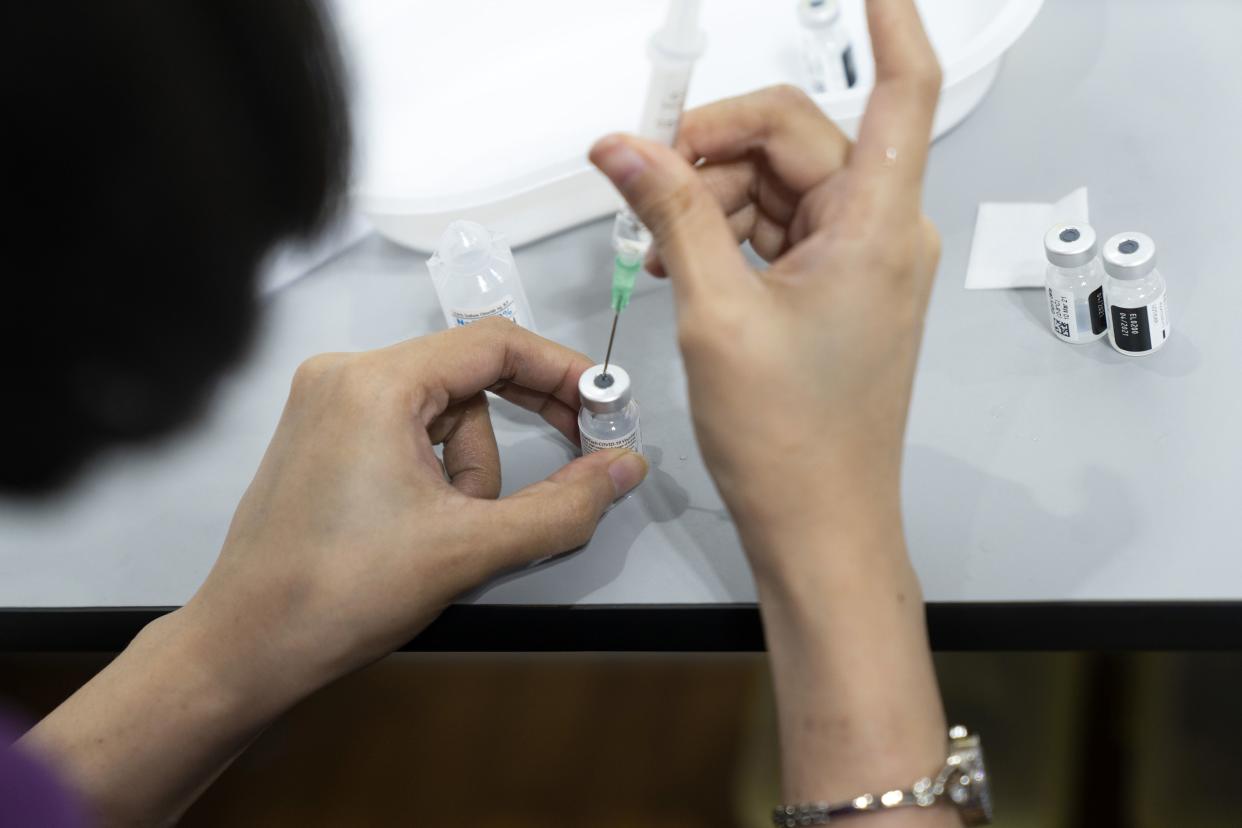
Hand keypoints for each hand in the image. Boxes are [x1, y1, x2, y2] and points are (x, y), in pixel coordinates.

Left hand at [187, 319, 647, 701]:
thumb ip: (562, 505)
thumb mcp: (471, 547)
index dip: (562, 370)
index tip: (608, 405)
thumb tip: (626, 468)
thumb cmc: (346, 592)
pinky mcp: (321, 437)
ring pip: (441, 413)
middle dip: (520, 423)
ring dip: (470, 467)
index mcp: (376, 382)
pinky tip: (425, 526)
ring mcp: (326, 404)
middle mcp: (344, 375)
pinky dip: (437, 471)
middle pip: (469, 376)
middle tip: (577, 453)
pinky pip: (407, 431)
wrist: (247, 649)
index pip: (493, 343)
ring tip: (454, 531)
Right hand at [589, 3, 941, 564]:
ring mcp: (860, 262)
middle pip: (799, 135)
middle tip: (644, 175)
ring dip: (711, 195)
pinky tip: (681, 263)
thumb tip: (624, 147)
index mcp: (877, 226)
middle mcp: (881, 233)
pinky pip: (778, 225)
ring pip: (780, 180)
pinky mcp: (836, 289)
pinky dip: (726, 230)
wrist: (819, 525)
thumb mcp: (716, 313)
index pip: (903, 88)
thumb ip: (672, 214)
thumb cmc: (793, 442)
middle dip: (716, 143)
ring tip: (657, 247)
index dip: (890, 21)